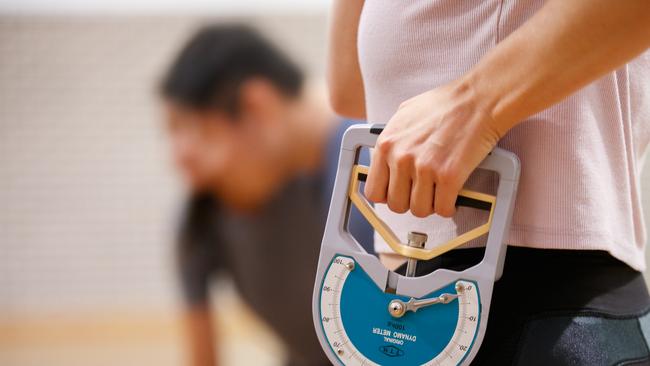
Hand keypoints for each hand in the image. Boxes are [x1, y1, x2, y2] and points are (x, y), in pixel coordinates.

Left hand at [364, 81, 503, 217]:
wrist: (478, 100)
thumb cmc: (445, 104)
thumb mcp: (404, 114)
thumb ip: (392, 139)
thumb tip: (385, 157)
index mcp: (386, 144)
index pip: (374, 190)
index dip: (387, 195)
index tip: (398, 193)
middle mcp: (401, 158)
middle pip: (395, 205)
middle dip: (410, 202)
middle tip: (422, 193)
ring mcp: (424, 168)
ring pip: (419, 210)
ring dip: (430, 205)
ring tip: (438, 193)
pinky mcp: (448, 176)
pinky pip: (442, 208)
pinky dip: (449, 206)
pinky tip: (452, 195)